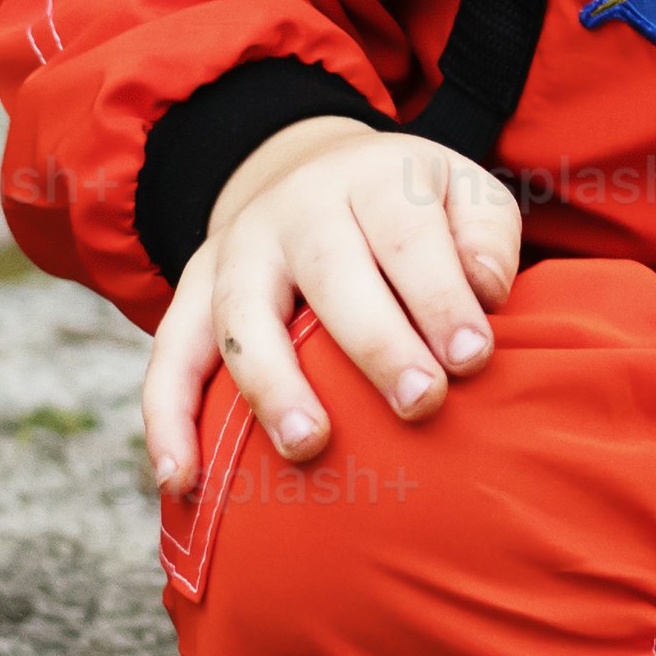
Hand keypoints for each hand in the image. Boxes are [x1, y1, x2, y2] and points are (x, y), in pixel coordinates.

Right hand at [143, 115, 520, 492]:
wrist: (312, 174)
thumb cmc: (409, 210)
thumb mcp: (462, 194)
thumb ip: (487, 236)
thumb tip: (486, 294)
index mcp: (371, 179)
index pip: (406, 234)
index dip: (440, 296)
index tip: (473, 358)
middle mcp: (296, 209)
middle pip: (329, 270)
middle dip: (374, 341)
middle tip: (419, 403)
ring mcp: (236, 251)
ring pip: (241, 315)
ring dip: (271, 383)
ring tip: (307, 446)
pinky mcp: (192, 293)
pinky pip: (168, 356)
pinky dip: (168, 419)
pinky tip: (182, 481)